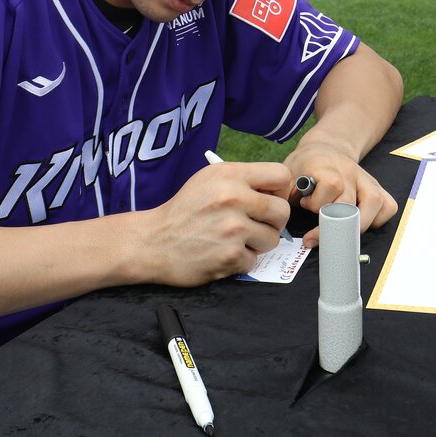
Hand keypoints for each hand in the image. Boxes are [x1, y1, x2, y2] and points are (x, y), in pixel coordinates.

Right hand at [142, 162, 292, 285]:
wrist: (153, 242)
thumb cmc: (184, 210)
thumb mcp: (209, 179)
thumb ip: (243, 180)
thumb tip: (278, 190)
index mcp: (230, 175)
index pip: (281, 176)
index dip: (280, 190)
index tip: (270, 199)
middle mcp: (233, 198)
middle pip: (282, 211)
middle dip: (273, 222)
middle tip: (256, 225)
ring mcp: (232, 229)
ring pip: (272, 239)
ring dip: (257, 243)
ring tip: (235, 239)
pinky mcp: (229, 256)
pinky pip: (253, 260)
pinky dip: (240, 261)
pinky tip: (222, 252)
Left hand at [285, 133, 397, 248]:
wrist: (326, 147)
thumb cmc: (305, 165)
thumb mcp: (288, 172)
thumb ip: (284, 192)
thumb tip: (282, 216)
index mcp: (325, 165)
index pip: (331, 184)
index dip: (317, 202)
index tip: (305, 206)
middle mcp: (349, 171)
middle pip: (350, 201)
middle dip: (332, 224)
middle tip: (316, 234)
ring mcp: (366, 179)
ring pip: (374, 203)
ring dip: (358, 224)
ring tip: (341, 234)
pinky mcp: (376, 188)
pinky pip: (387, 205)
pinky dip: (378, 219)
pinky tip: (361, 224)